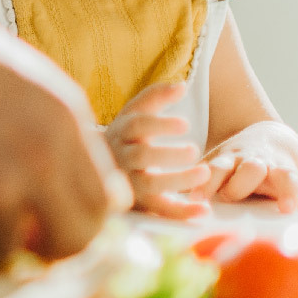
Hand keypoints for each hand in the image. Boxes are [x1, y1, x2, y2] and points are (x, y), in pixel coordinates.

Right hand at [0, 0, 131, 267]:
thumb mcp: (23, 79)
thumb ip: (60, 133)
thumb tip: (99, 193)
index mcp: (65, 120)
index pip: (104, 203)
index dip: (79, 222)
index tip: (51, 223)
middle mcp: (41, 157)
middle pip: (72, 242)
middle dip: (44, 250)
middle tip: (13, 240)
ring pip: (5, 253)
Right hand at [103, 82, 211, 219]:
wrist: (93, 169)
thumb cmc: (124, 138)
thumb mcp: (133, 113)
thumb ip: (156, 97)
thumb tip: (183, 85)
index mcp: (121, 133)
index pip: (136, 126)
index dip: (159, 125)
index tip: (185, 124)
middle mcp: (122, 158)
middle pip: (141, 156)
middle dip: (167, 154)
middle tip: (193, 150)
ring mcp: (129, 183)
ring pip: (150, 185)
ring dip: (178, 181)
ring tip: (204, 172)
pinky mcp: (139, 205)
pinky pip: (160, 210)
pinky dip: (182, 212)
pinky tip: (205, 210)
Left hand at [200, 121, 297, 212]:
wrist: (266, 137)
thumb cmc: (229, 164)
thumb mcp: (209, 167)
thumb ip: (193, 184)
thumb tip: (167, 204)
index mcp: (228, 160)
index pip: (215, 169)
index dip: (206, 182)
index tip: (196, 198)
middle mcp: (252, 162)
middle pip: (249, 169)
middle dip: (241, 184)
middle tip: (230, 197)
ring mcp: (276, 168)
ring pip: (283, 175)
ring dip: (285, 189)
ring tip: (287, 207)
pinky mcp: (295, 177)